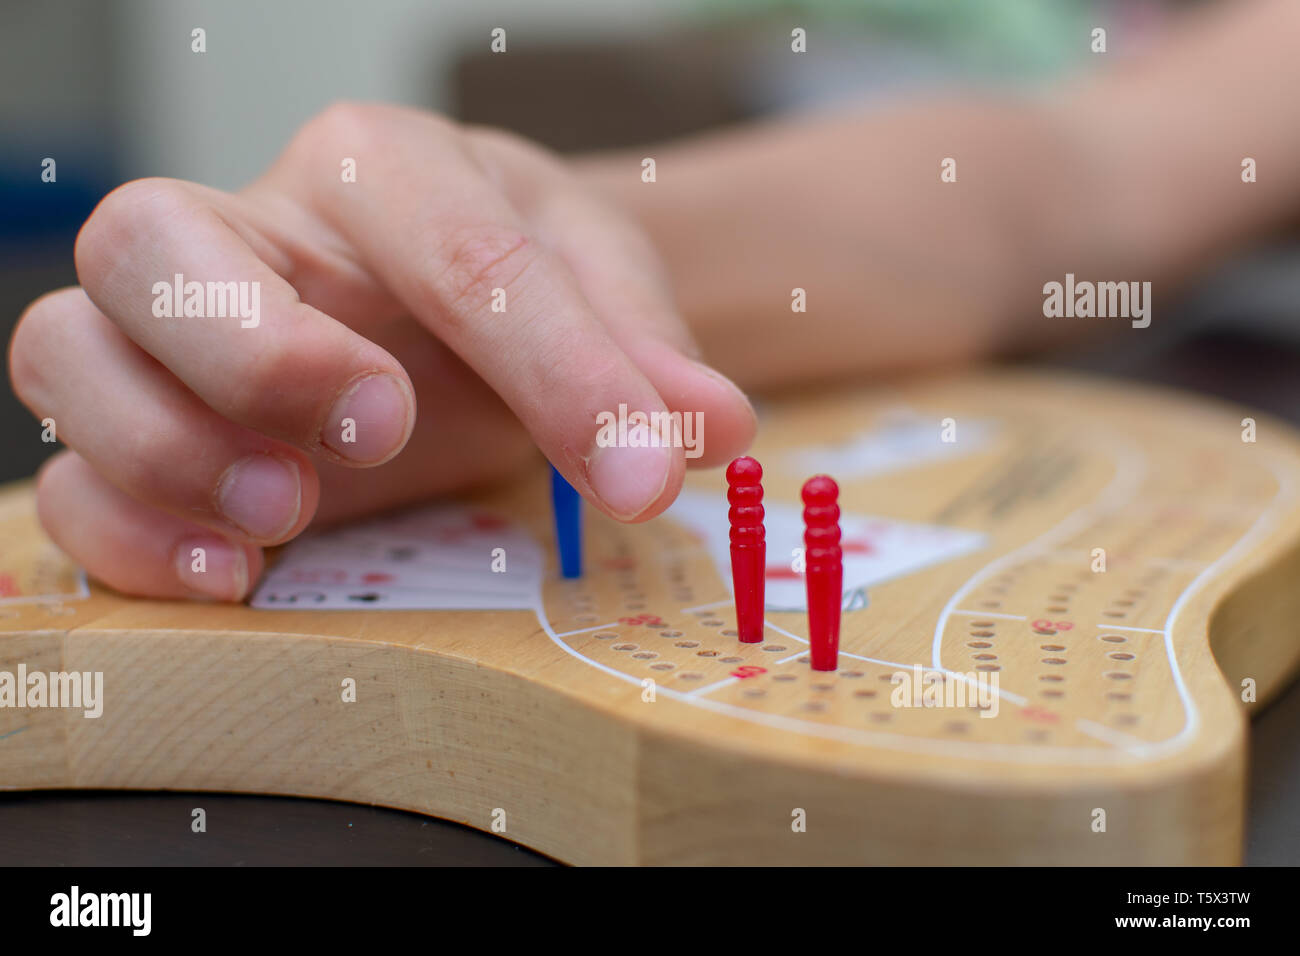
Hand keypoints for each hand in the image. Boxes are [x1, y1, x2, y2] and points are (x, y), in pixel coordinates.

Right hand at [8, 102, 755, 600]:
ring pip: (67, 347)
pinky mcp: (146, 434)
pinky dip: (128, 534)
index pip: (447, 240)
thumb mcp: (601, 288)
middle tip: (377, 431)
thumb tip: (707, 430)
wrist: (455, 310)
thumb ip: (645, 355)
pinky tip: (231, 576)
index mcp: (380, 166)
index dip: (548, 360)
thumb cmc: (516, 284)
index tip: (634, 467)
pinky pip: (71, 482)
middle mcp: (250, 230)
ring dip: (167, 446)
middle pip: (151, 240)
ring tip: (290, 517)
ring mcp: (172, 335)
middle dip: (257, 349)